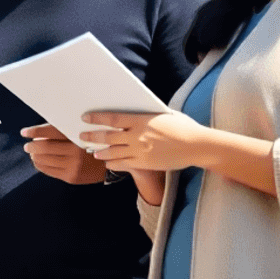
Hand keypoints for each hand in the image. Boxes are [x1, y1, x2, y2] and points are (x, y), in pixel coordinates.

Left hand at [21, 124, 105, 183]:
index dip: (35, 131)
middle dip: (32, 146)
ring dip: (34, 156)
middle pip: (44, 147)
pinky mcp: (70, 177)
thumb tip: (39, 131)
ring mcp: (72, 167)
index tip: (24, 132)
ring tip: (33, 152)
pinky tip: (39, 161)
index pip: (51, 132)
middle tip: (27, 145)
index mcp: (78, 138)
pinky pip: (48, 171)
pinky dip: (40, 165)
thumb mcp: (83, 134)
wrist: (109, 164)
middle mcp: (75, 153)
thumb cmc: (93, 144)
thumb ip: (64, 132)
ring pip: (43, 160)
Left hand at [79, 111, 210, 171]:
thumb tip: (135, 113)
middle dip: (93, 137)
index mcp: (142, 120)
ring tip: (94, 152)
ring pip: (113, 152)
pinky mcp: (144, 163)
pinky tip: (108, 163)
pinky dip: (113, 163)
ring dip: (101, 152)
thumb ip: (147, 115)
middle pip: (108, 137)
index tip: (86, 118)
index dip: (97, 119)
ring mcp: (140, 151)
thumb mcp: (164, 115)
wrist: (196, 146)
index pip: (113, 119)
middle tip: (83, 136)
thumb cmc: (183, 127)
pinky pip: (123, 164)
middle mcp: (137, 136)